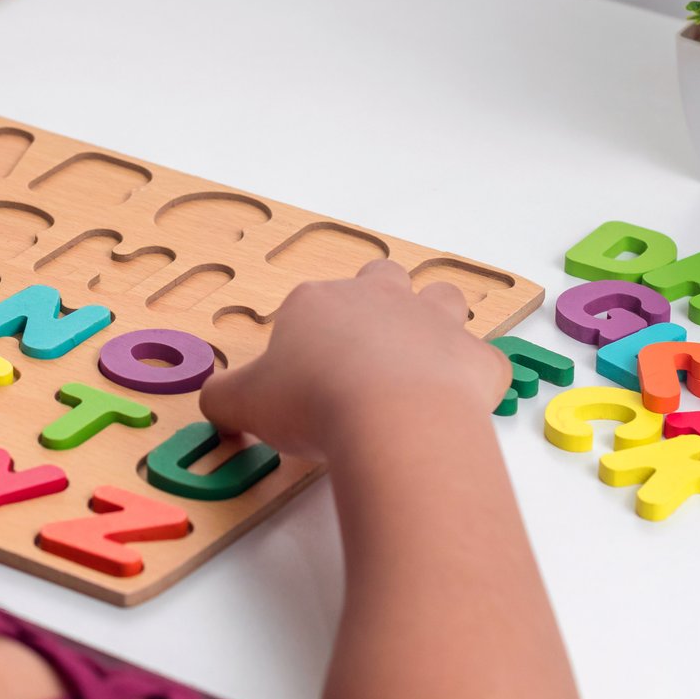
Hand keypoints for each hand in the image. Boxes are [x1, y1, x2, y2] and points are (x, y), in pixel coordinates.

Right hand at [200, 260, 509, 460]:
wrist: (391, 419)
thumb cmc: (312, 400)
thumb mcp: (243, 403)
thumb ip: (224, 400)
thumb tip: (217, 407)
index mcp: (320, 301)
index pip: (312, 302)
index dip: (308, 338)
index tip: (303, 379)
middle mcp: (379, 299)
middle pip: (384, 279)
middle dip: (379, 305)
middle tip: (363, 358)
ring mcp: (434, 323)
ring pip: (444, 298)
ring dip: (435, 324)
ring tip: (417, 367)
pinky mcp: (477, 359)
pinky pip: (482, 362)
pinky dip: (471, 382)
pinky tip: (453, 409)